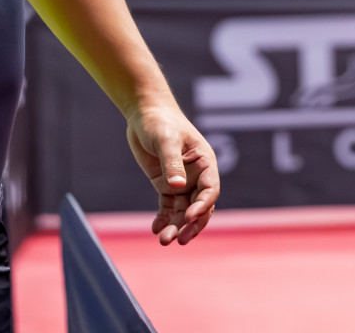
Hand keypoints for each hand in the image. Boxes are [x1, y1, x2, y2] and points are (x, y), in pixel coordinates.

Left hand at [125, 102, 219, 245]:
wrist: (144, 114)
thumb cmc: (161, 121)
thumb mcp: (166, 140)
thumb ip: (172, 163)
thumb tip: (177, 186)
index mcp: (205, 163)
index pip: (210, 191)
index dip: (202, 206)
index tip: (188, 217)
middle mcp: (196, 176)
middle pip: (199, 207)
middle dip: (191, 225)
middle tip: (180, 240)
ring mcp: (181, 182)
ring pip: (182, 211)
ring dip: (176, 227)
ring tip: (164, 241)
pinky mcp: (166, 185)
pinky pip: (167, 207)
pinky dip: (164, 219)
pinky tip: (156, 229)